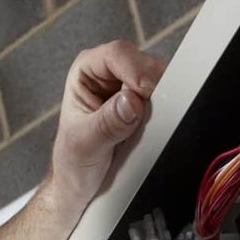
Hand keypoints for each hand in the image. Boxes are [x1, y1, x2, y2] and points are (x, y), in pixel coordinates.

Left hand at [45, 40, 164, 213]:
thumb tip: (132, 102)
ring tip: (153, 123)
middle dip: (153, 86)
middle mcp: (109, 75)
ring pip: (158, 81)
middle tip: (157, 111)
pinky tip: (159, 126)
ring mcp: (129, 90)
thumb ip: (107, 123)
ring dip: (162, 100)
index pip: (117, 55)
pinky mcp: (146, 107)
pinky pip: (164, 101)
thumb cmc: (73, 163)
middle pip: (143, 64)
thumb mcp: (85, 145)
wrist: (81, 185)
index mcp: (86, 72)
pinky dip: (166, 112)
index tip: (147, 92)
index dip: (136, 69)